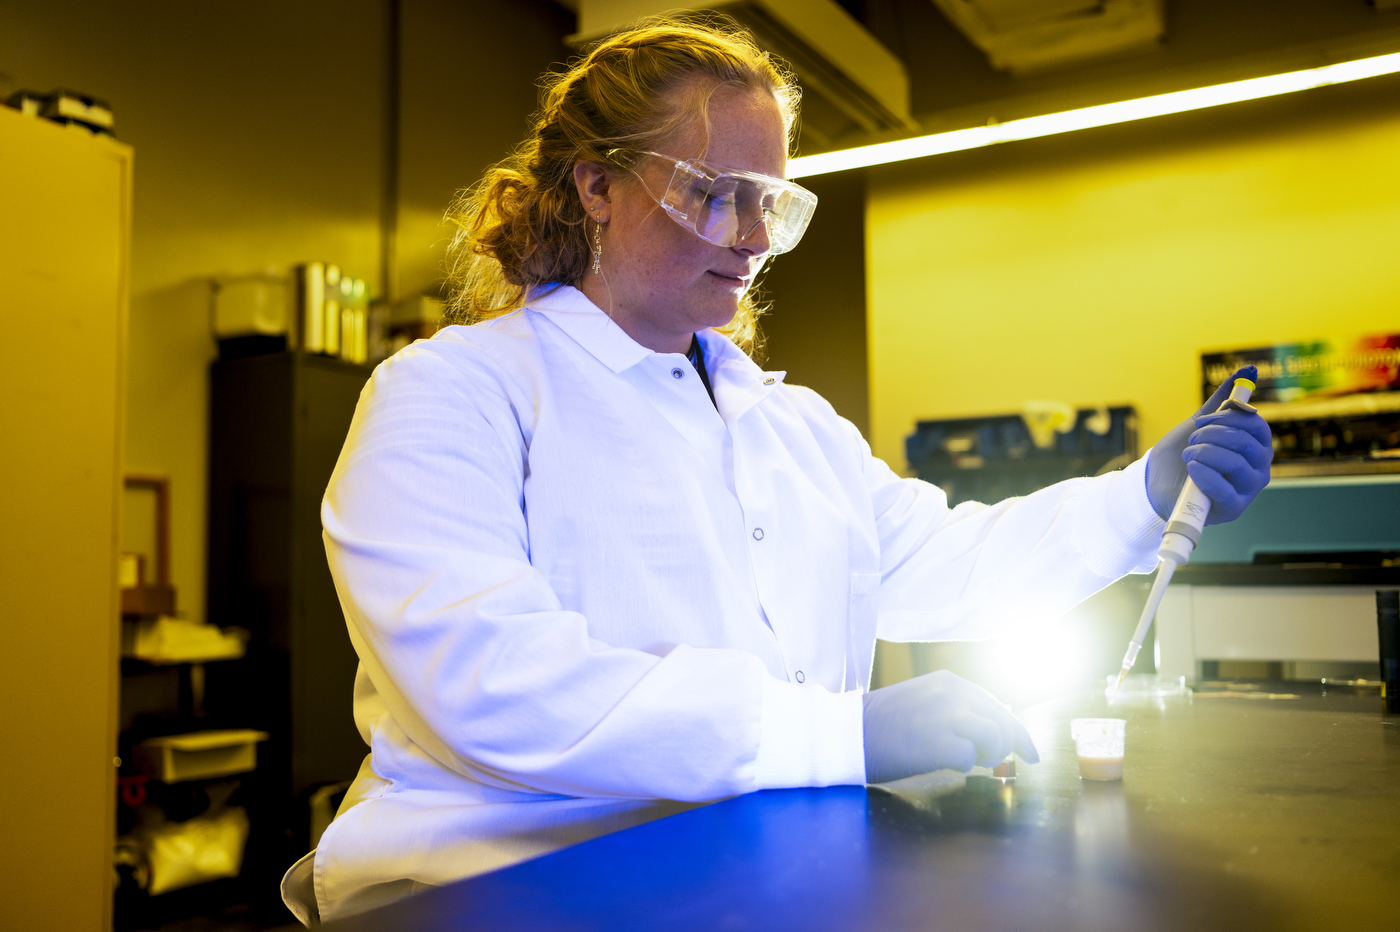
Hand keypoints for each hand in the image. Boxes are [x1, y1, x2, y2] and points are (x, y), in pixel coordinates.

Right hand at [862, 670, 1037, 783]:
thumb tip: (990, 728)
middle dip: (1009, 747)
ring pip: (995, 738)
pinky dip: (964, 767)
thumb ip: (956, 708)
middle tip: (999, 762)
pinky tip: (946, 764)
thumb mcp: (923, 700)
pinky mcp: (939, 743)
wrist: (849, 733)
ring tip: (967, 760)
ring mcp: (946, 717)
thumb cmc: (883, 723)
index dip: (1018, 732)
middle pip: (1004, 722)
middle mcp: (952, 694)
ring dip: (988, 756)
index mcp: (949, 682)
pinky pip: (971, 760)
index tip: (1030, 751)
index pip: (998, 706)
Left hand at [1146, 365, 1272, 523]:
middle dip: (1211, 434)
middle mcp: (1258, 469)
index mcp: (1256, 448)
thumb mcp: (1202, 423)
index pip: (1256, 425)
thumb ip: (1223, 400)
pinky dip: (1204, 474)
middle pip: (1245, 442)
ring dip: (1203, 453)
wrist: (1157, 484)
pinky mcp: (1232, 509)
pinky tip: (1191, 469)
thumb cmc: (1185, 454)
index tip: (1203, 420)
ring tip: (1188, 455)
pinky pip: (1223, 488)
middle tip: (1192, 438)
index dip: (1228, 417)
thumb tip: (1247, 369)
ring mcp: (1247, 491)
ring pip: (1234, 462)